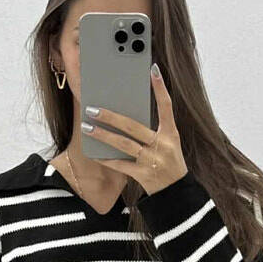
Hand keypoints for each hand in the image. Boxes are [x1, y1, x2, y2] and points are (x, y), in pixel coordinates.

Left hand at [79, 62, 187, 194]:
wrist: (176, 191)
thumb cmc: (168, 161)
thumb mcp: (169, 142)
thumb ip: (152, 128)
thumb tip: (125, 111)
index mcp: (171, 134)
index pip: (166, 107)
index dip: (161, 88)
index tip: (153, 70)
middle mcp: (163, 145)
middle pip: (133, 126)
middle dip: (110, 116)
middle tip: (92, 108)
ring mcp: (152, 161)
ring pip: (123, 144)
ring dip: (103, 135)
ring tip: (87, 127)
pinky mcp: (143, 175)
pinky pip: (120, 165)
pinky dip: (106, 159)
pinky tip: (94, 153)